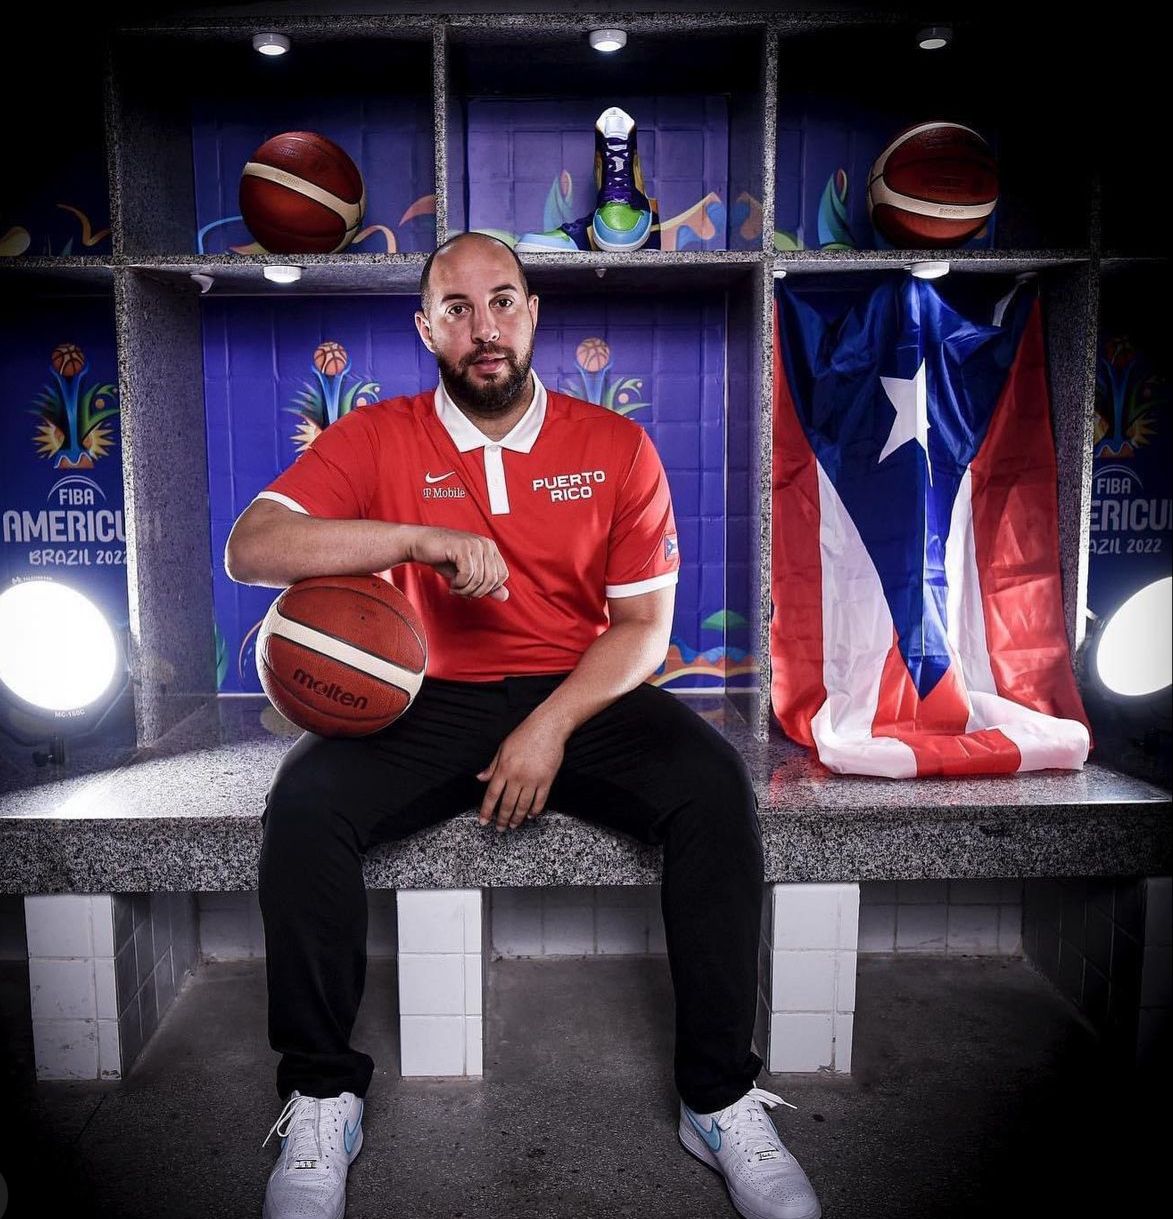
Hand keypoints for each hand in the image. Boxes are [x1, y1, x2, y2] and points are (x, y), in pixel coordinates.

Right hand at [408, 526, 508, 600]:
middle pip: (492, 579)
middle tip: (462, 591)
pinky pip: (468, 575)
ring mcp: (475, 544)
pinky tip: (452, 583)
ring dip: (465, 589)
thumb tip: (505, 596)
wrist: (420, 544)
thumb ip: (487, 585)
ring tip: (455, 588)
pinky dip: (459, 584)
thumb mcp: (468, 575)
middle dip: (476, 591)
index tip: (472, 590)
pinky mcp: (463, 547)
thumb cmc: (444, 559)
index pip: (502, 575)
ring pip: (480, 579)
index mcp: (490, 548)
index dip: (488, 589)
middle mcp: (486, 544)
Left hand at [477, 712, 567, 831]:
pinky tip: (530, 815)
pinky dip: (535, 810)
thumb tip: (480, 778)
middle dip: (502, 819)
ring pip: (523, 806)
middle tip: (500, 828)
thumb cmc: (525, 734)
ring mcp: (533, 780)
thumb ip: (492, 766)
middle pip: (507, 804)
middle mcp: (517, 776)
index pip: (492, 795)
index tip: (483, 821)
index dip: (487, 810)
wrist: (548, 727)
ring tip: (514, 825)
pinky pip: (540, 801)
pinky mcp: (547, 780)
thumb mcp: (503, 748)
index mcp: (504, 768)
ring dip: (517, 818)